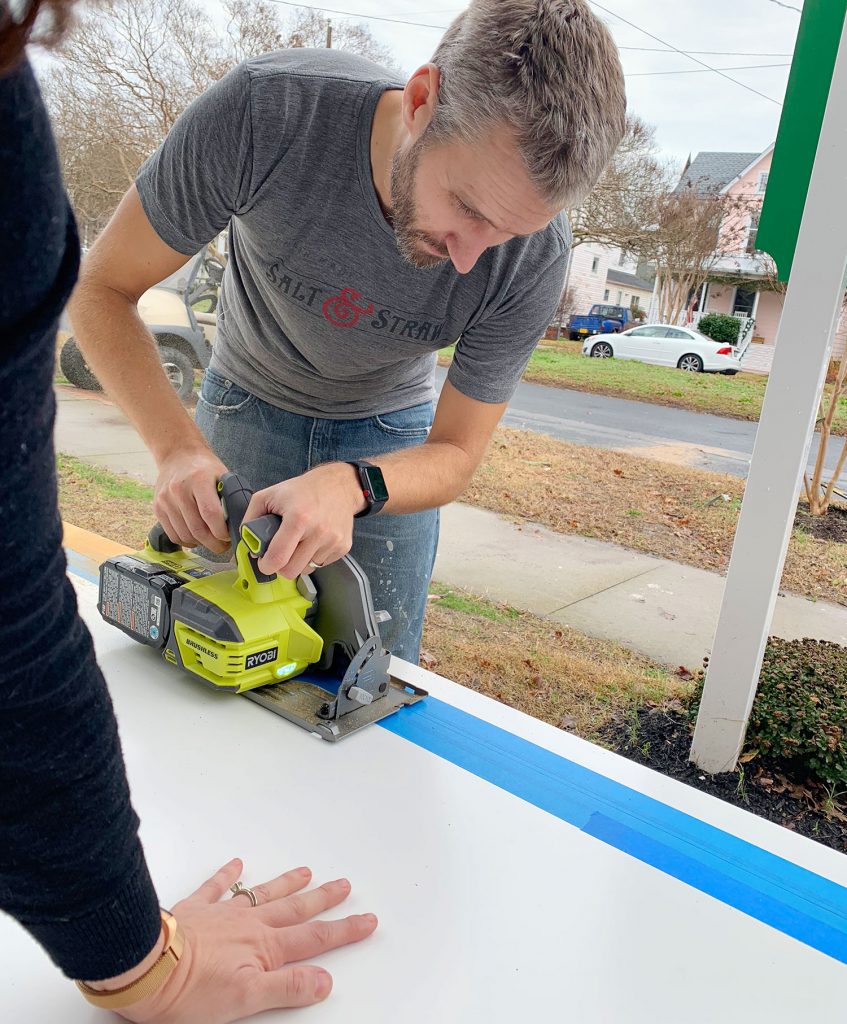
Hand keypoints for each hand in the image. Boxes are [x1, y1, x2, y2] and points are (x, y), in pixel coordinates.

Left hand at [112, 858, 376, 1023]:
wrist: (146, 968)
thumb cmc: (189, 991)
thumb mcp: (247, 1000)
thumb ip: (287, 987)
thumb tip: (324, 980)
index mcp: (265, 948)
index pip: (314, 939)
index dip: (343, 931)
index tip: (366, 920)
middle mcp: (250, 925)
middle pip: (295, 910)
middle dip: (323, 899)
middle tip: (344, 885)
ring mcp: (223, 914)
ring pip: (264, 894)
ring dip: (287, 883)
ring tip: (306, 871)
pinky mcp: (195, 909)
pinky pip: (216, 886)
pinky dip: (228, 875)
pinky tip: (237, 864)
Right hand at [154, 446, 229, 552]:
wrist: (178, 455)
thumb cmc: (204, 467)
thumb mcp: (222, 475)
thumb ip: (230, 498)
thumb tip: (240, 524)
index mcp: (199, 479)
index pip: (210, 514)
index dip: (222, 532)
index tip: (229, 536)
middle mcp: (179, 490)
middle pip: (197, 529)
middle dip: (214, 544)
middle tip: (224, 546)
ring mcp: (165, 500)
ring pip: (185, 535)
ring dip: (201, 544)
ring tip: (212, 541)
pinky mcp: (158, 508)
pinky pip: (173, 534)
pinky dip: (187, 541)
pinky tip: (197, 538)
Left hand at [243, 463, 365, 578]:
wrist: (338, 485)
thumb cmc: (302, 490)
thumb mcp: (269, 495)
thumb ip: (251, 518)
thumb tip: (250, 545)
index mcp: (298, 518)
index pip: (278, 557)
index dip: (266, 565)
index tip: (264, 562)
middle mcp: (319, 531)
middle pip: (292, 570)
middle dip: (281, 566)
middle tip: (280, 554)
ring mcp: (333, 540)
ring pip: (306, 569)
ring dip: (298, 561)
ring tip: (299, 542)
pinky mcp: (343, 546)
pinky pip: (321, 564)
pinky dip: (313, 557)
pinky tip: (313, 540)